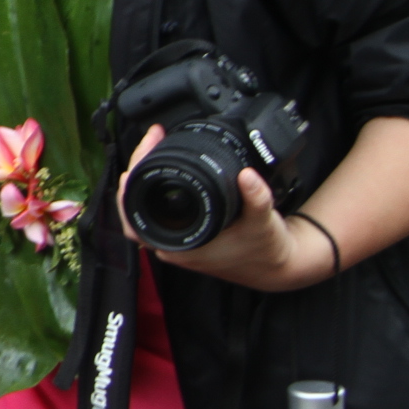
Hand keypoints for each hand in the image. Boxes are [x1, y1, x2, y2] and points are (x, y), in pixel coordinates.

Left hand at [118, 123, 332, 291]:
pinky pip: (156, 212)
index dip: (134, 179)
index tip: (146, 148)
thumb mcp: (263, 222)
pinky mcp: (183, 236)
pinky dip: (154, 190)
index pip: (136, 212)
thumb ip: (257, 198)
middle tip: (151, 141)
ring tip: (153, 149)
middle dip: (138, 169)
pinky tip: (162, 170)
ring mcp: (175, 242)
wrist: (276, 266)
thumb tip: (246, 175)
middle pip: (133, 206)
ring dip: (144, 179)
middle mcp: (171, 247)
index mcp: (181, 246)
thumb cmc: (266, 249)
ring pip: (142, 209)